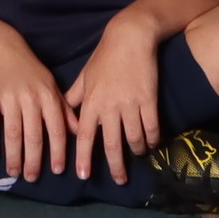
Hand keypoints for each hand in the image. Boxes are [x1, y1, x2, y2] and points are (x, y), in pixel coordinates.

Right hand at [0, 34, 69, 182]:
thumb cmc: (28, 67)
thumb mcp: (50, 84)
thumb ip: (64, 109)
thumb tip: (78, 131)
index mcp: (48, 96)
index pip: (57, 128)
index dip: (58, 151)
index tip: (58, 170)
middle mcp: (31, 98)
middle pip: (34, 135)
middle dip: (34, 160)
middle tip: (32, 178)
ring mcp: (10, 97)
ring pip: (13, 132)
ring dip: (13, 155)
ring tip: (13, 172)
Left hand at [64, 22, 168, 181]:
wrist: (130, 37)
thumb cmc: (104, 56)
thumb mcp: (85, 76)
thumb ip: (75, 97)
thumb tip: (65, 115)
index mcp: (91, 102)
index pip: (85, 136)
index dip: (84, 157)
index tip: (83, 175)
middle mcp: (109, 107)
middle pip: (112, 144)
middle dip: (116, 166)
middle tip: (119, 180)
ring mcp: (130, 105)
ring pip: (134, 139)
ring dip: (137, 151)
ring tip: (138, 156)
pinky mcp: (149, 100)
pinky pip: (152, 127)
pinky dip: (153, 139)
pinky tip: (152, 143)